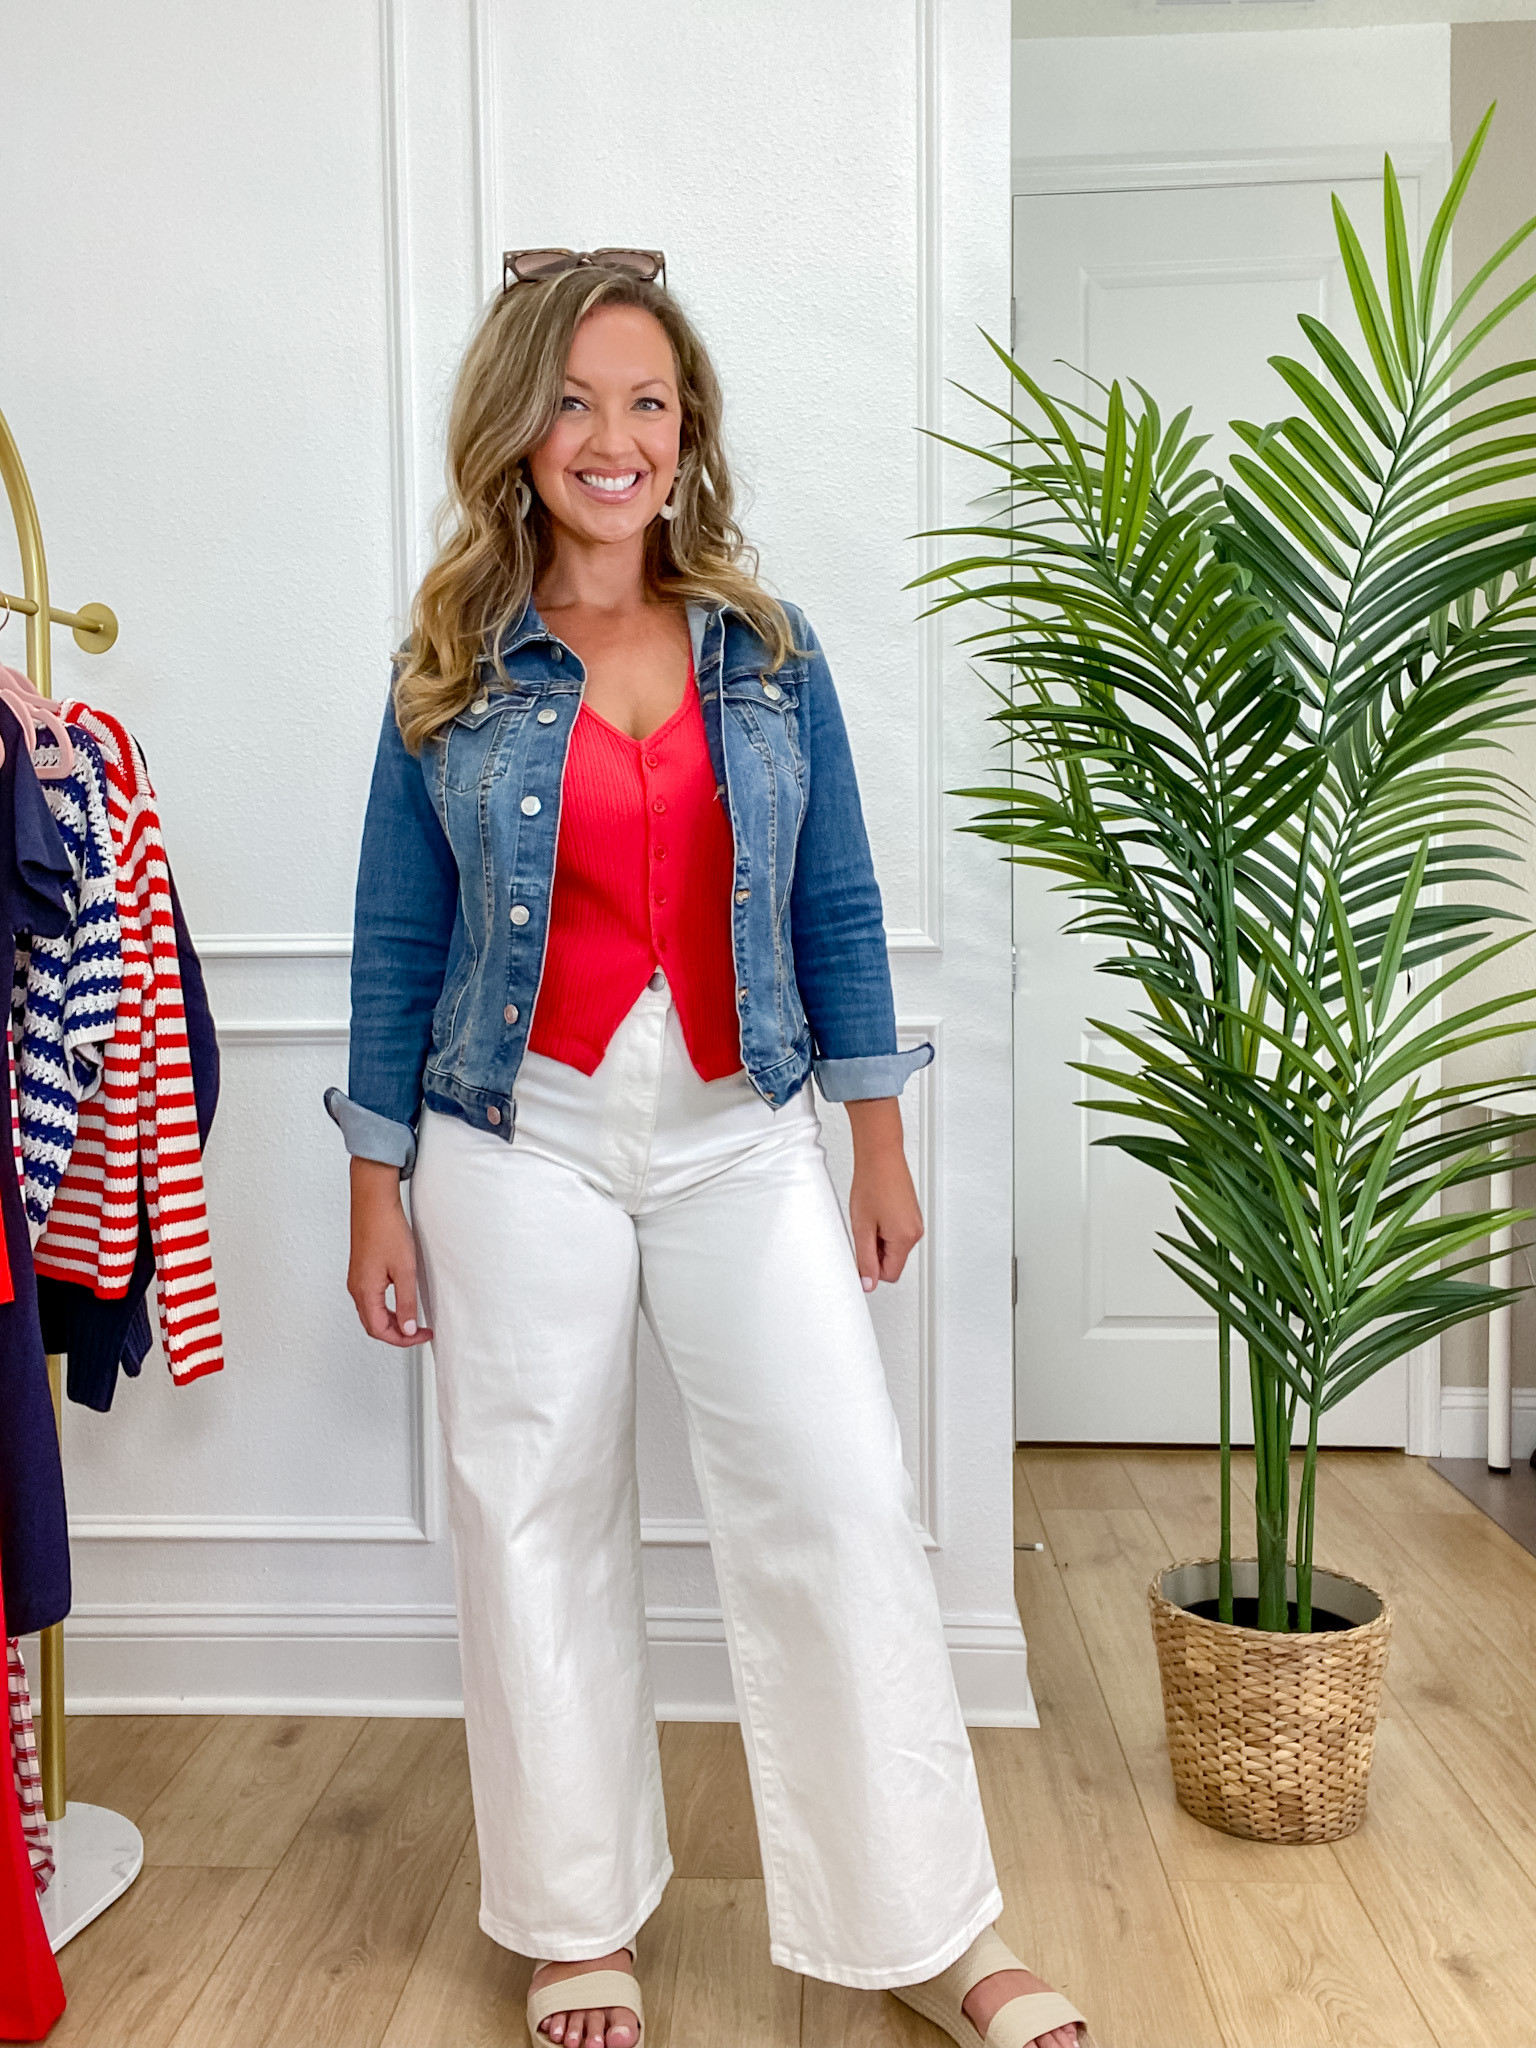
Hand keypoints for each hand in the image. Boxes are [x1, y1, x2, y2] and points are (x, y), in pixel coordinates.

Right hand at [348, 1157, 432, 1345]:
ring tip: (413, 1320)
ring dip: (392, 1321)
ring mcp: (357, 1279)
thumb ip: (406, 1302)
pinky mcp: (361, 1271)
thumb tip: (409, 1329)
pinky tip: (401, 1302)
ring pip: (372, 1313)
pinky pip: (370, 1300)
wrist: (373, 1202)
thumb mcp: (404, 1270)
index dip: (403, 1339)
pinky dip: (386, 1308)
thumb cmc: (386, 1229)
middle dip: (397, 1334)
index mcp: (364, 1292)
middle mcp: (356, 1288)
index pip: (380, 1331)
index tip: (422, 1335)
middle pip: (373, 1326)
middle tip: (420, 1332)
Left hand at [844, 1097, 922, 1291]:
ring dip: (878, 1240)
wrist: (880, 1155)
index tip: (859, 1254)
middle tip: (862, 1231)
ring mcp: (915, 1223)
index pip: (890, 1274)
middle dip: (874, 1253)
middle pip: (892, 1262)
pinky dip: (883, 1229)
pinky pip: (897, 1234)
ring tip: (868, 1218)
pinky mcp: (911, 1215)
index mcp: (905, 1238)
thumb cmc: (872, 1183)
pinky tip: (874, 1213)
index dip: (870, 1269)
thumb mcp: (861, 1227)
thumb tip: (868, 1283)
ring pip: (893, 1248)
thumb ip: (865, 1260)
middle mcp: (915, 1232)